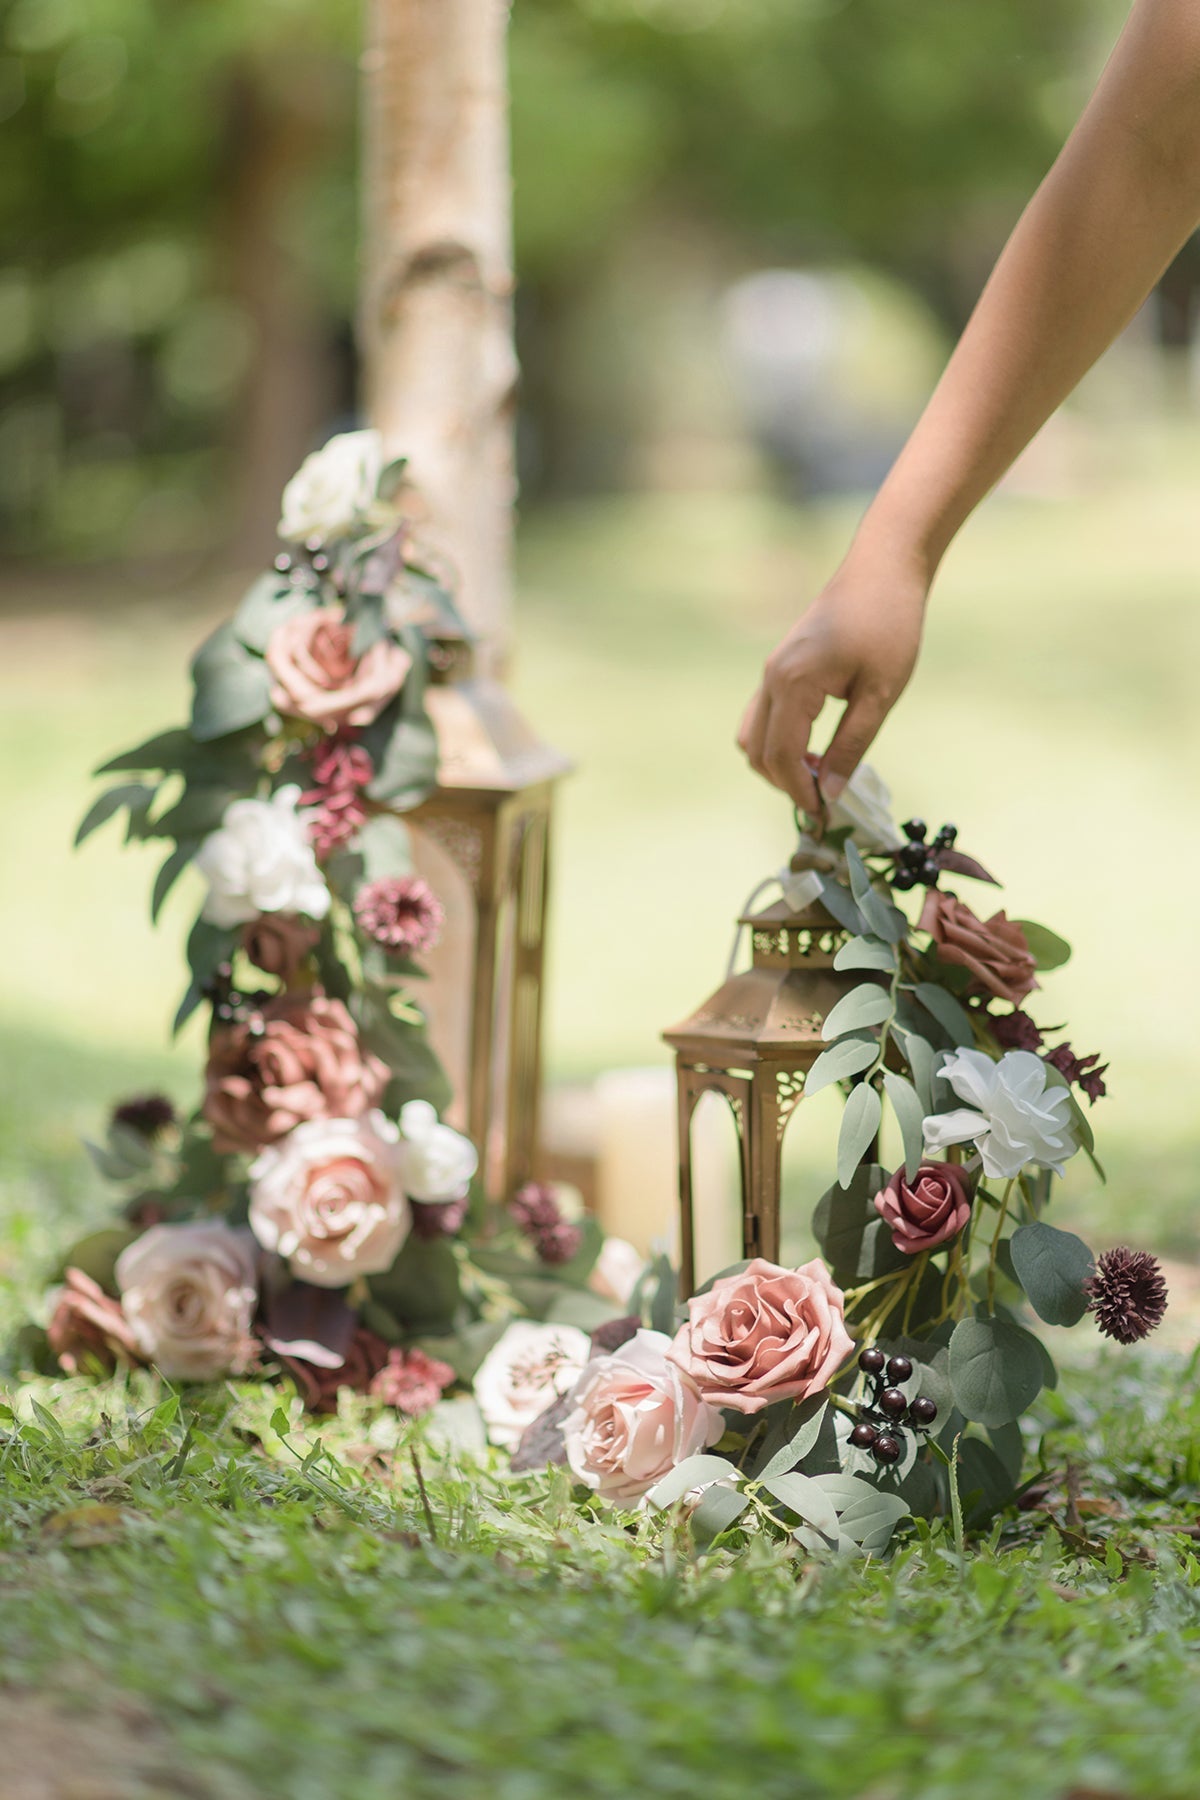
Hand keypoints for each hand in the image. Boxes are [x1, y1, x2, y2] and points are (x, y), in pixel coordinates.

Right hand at [737, 544, 928, 813]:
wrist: (882, 569)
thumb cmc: (889, 625)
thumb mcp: (880, 693)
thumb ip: (852, 745)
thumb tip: (830, 791)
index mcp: (793, 684)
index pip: (781, 756)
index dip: (799, 792)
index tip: (824, 815)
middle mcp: (771, 679)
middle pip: (756, 752)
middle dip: (785, 783)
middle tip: (825, 798)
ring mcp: (770, 671)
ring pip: (752, 735)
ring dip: (777, 763)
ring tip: (820, 771)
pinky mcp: (779, 667)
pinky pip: (762, 716)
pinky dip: (778, 741)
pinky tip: (816, 745)